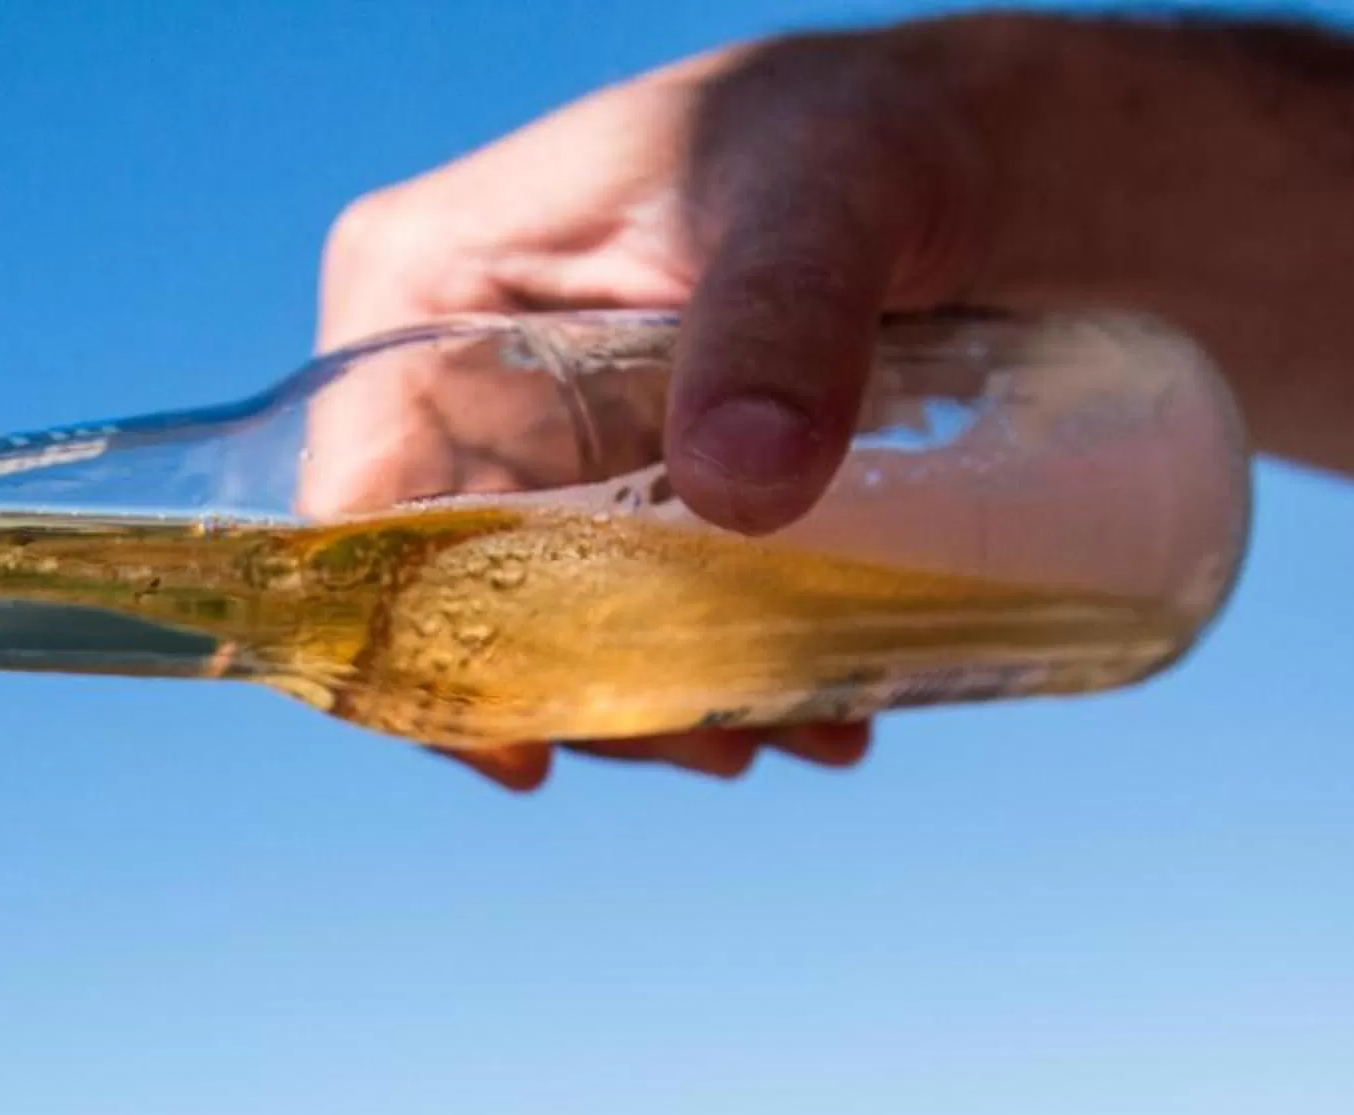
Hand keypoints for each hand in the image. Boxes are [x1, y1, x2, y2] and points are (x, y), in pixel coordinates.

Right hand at [320, 28, 1001, 785]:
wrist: (997, 160)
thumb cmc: (883, 129)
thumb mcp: (833, 194)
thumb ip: (781, 319)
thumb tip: (736, 486)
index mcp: (422, 286)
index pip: (355, 504)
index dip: (409, 642)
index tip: (526, 744)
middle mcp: (451, 379)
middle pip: (450, 593)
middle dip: (576, 694)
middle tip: (719, 745)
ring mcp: (537, 450)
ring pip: (547, 631)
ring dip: (663, 709)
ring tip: (800, 723)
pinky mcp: (625, 502)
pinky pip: (632, 624)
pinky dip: (718, 682)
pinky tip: (827, 706)